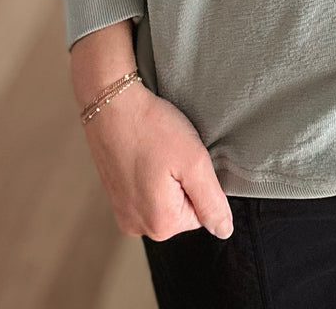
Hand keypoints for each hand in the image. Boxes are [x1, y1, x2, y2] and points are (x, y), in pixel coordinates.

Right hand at [82, 82, 234, 240]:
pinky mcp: (115, 199)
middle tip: (170, 153)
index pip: (202, 213)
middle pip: (182, 209)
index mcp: (160, 225)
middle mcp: (138, 228)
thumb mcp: (194, 162)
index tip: (182, 159)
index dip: (198, 181)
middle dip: (182, 181)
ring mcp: (123, 214)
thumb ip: (212, 202)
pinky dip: (150, 175)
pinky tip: (144, 155)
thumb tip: (224, 231)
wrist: (111, 104)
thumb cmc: (152, 128)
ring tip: (156, 152)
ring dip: (166, 178)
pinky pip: (147, 194)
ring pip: (165, 200)